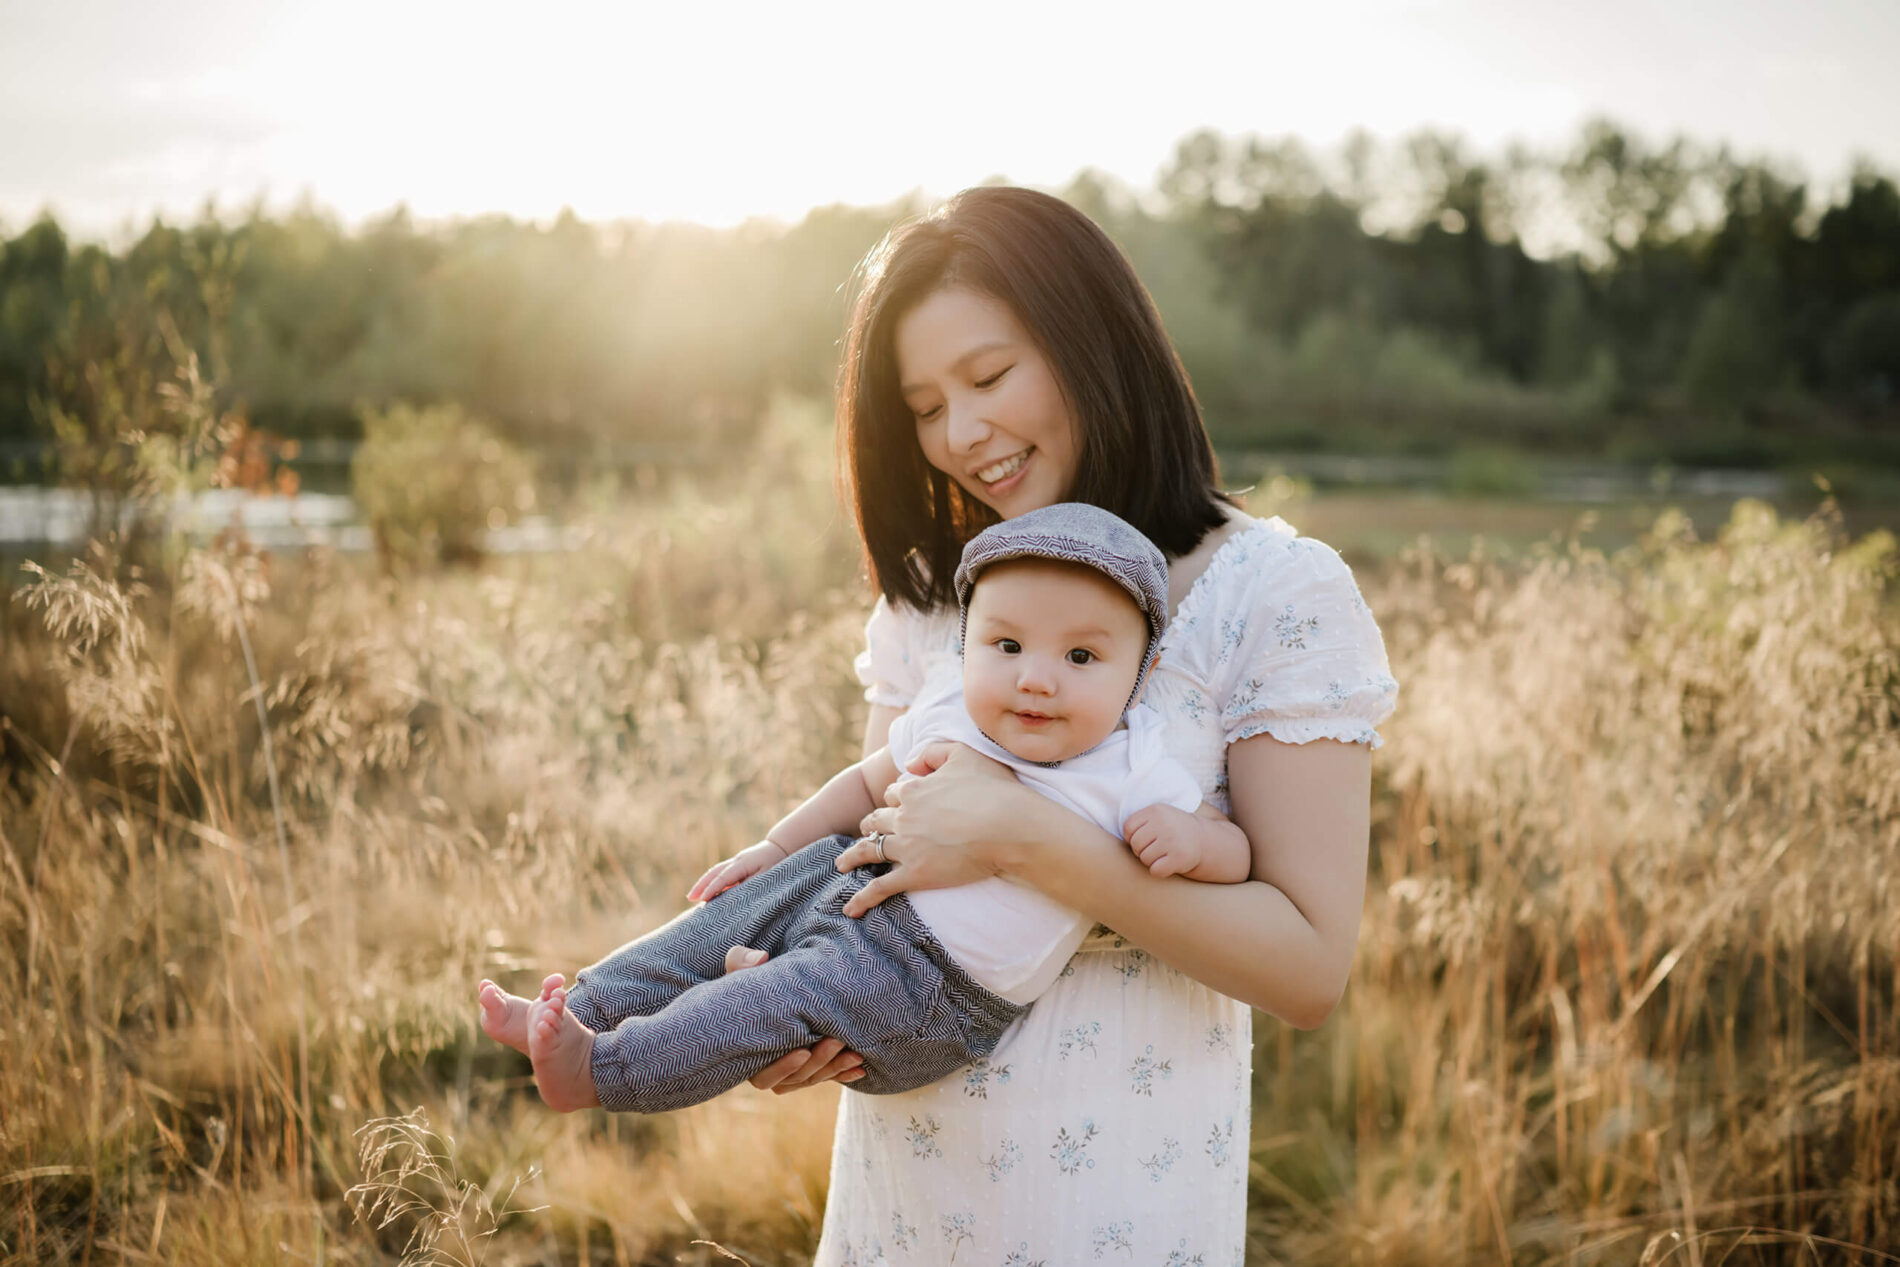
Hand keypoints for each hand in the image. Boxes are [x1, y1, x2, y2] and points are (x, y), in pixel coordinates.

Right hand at [686, 840, 788, 902]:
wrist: (782, 846)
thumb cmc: (777, 863)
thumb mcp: (767, 875)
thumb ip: (751, 885)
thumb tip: (735, 895)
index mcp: (742, 863)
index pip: (723, 878)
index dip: (712, 889)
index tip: (702, 900)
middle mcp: (736, 861)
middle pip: (714, 873)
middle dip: (701, 885)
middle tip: (689, 898)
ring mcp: (736, 861)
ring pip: (715, 872)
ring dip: (703, 883)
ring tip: (692, 896)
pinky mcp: (738, 864)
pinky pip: (720, 873)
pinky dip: (711, 881)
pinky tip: (707, 891)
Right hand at [722, 946, 866, 1090]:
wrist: (773, 986)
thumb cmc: (751, 979)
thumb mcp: (741, 969)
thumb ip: (741, 962)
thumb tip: (761, 958)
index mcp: (750, 1053)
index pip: (764, 1076)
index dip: (783, 1068)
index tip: (803, 1052)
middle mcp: (771, 1067)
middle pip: (796, 1078)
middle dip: (818, 1062)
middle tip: (837, 1040)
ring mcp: (793, 1069)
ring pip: (814, 1077)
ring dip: (835, 1067)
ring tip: (856, 1052)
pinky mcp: (812, 1065)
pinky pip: (828, 1075)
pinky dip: (843, 1073)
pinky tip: (860, 1068)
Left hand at [834, 741, 1024, 916]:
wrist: (1009, 826)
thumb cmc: (994, 790)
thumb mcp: (964, 753)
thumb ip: (933, 752)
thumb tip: (909, 764)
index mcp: (914, 790)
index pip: (894, 793)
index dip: (897, 798)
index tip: (899, 804)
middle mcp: (904, 817)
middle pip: (877, 821)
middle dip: (870, 825)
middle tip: (866, 832)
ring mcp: (907, 847)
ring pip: (871, 850)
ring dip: (853, 856)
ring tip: (841, 864)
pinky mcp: (915, 874)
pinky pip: (880, 887)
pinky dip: (862, 898)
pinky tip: (849, 909)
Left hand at [1123, 804, 1202, 877]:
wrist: (1206, 841)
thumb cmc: (1175, 830)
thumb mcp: (1160, 816)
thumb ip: (1140, 821)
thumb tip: (1114, 838)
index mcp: (1156, 810)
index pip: (1128, 828)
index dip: (1132, 838)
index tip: (1145, 840)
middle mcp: (1164, 823)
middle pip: (1135, 845)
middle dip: (1142, 851)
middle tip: (1156, 850)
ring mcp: (1172, 840)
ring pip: (1144, 859)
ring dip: (1151, 861)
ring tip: (1164, 855)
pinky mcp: (1179, 857)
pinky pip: (1155, 870)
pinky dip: (1160, 871)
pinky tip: (1169, 864)